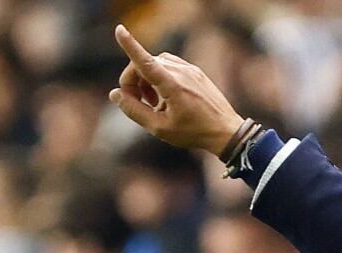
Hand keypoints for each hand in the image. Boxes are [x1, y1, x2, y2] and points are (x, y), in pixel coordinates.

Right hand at [109, 25, 245, 156]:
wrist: (226, 131)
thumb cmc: (193, 132)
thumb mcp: (159, 128)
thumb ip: (134, 110)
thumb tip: (115, 94)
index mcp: (171, 85)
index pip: (145, 61)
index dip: (130, 45)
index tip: (120, 30)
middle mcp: (181, 71)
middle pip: (144, 65)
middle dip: (133, 81)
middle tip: (137, 103)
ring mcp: (189, 69)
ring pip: (156, 64)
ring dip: (146, 80)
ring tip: (153, 103)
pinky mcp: (195, 71)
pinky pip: (170, 66)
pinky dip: (160, 78)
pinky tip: (166, 98)